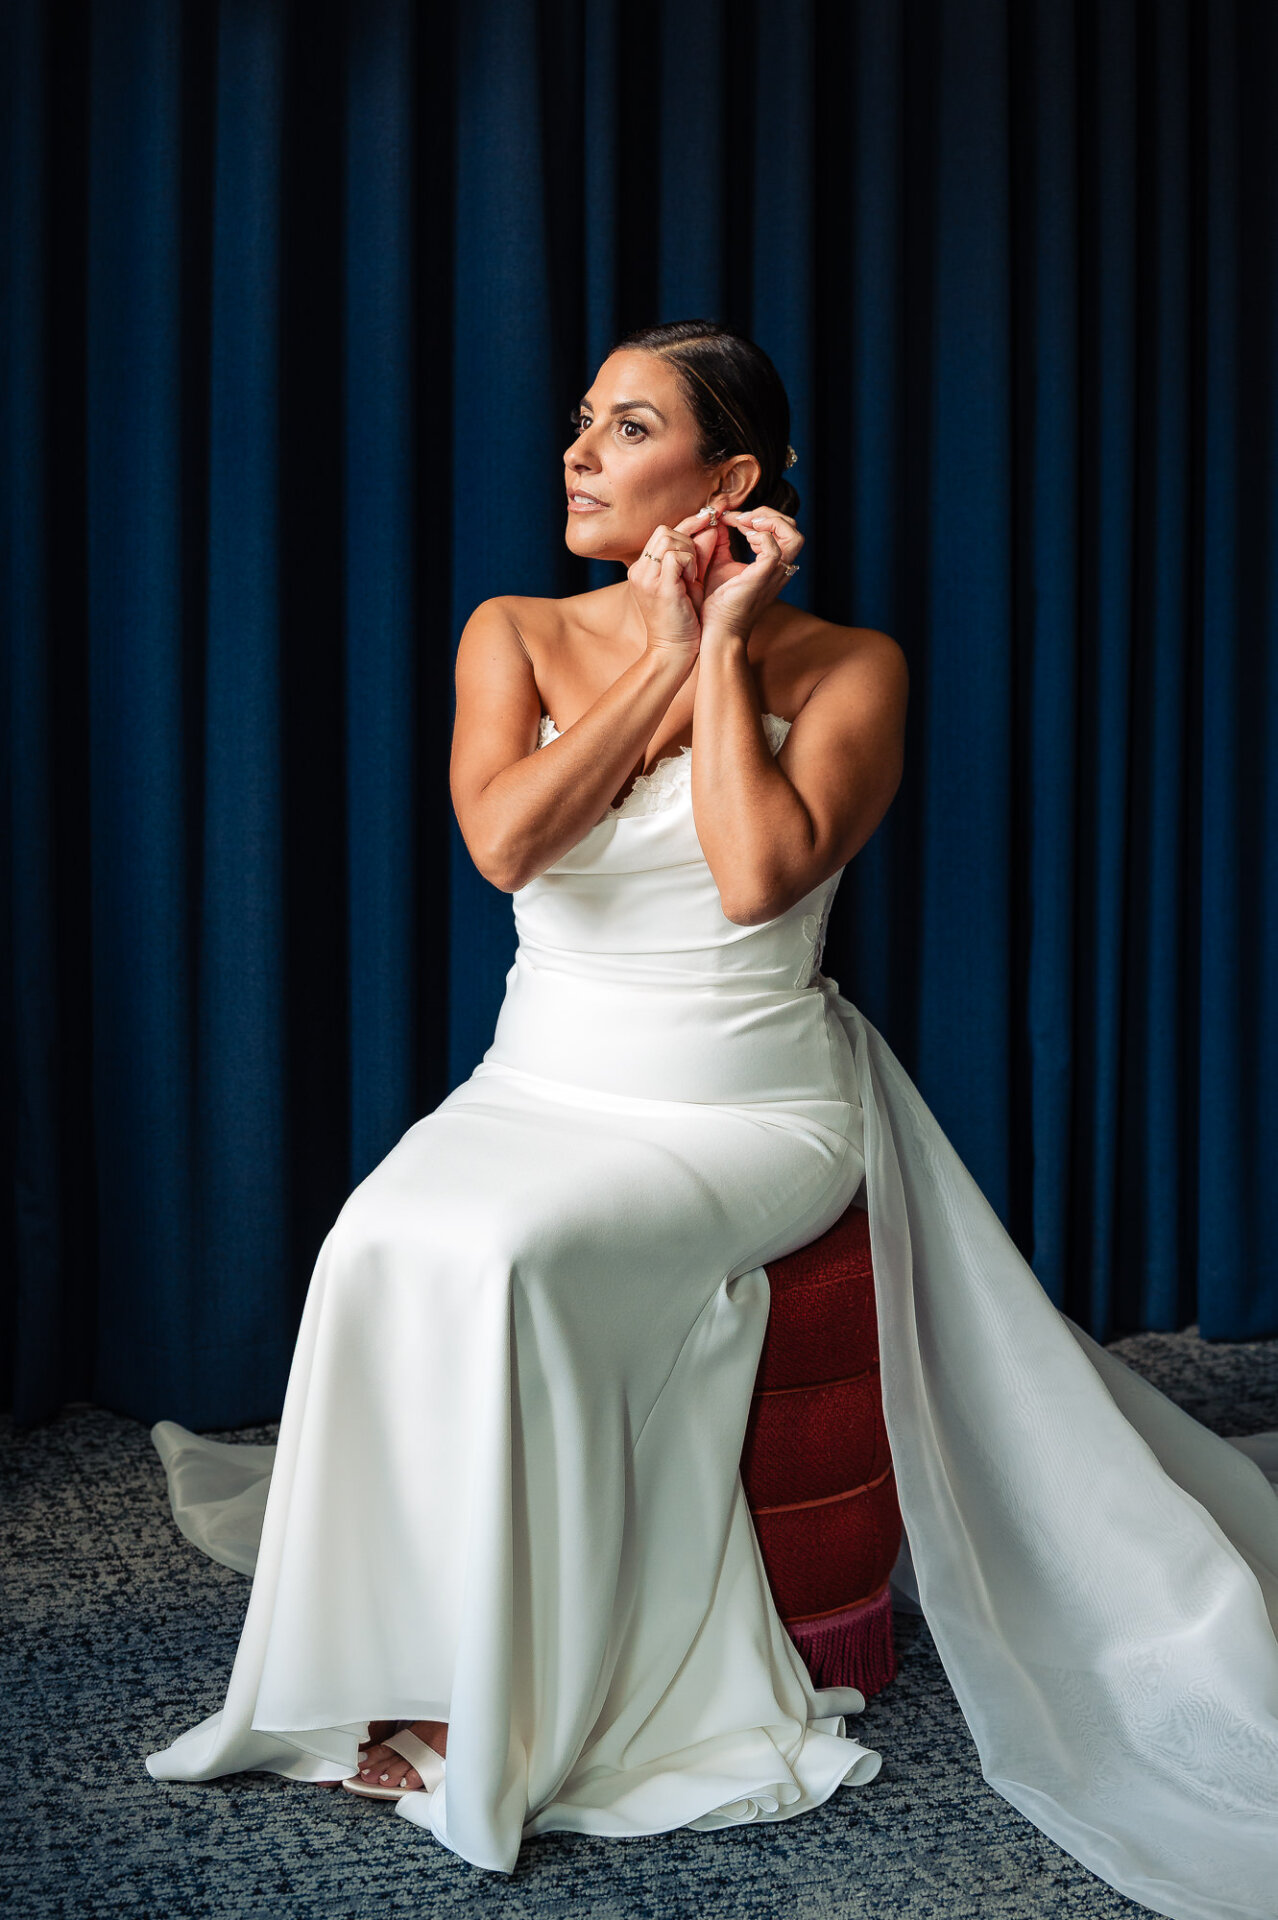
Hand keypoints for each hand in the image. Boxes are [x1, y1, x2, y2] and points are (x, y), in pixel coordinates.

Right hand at [626, 512, 720, 656]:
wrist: (674, 651)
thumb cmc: (684, 619)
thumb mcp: (691, 580)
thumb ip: (698, 554)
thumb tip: (711, 527)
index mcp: (643, 568)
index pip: (663, 532)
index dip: (688, 525)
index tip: (708, 522)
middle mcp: (639, 570)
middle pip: (664, 530)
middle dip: (688, 541)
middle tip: (696, 568)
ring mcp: (645, 577)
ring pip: (669, 538)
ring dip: (689, 553)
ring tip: (693, 577)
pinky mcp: (658, 586)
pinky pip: (676, 555)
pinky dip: (690, 564)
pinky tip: (692, 582)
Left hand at [697, 507, 803, 639]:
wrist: (718, 629)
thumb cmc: (720, 602)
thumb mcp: (721, 563)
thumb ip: (723, 542)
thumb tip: (721, 521)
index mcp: (773, 564)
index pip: (782, 529)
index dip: (759, 516)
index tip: (731, 517)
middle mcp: (780, 567)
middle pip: (793, 528)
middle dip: (767, 514)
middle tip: (741, 518)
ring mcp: (775, 572)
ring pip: (793, 535)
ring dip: (768, 521)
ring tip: (744, 525)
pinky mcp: (764, 577)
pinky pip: (774, 549)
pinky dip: (760, 537)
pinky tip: (743, 539)